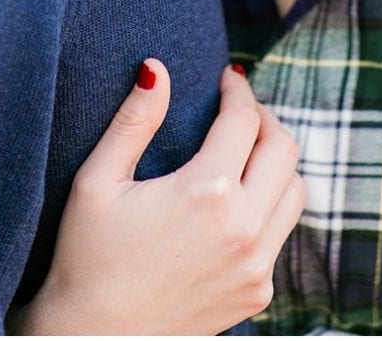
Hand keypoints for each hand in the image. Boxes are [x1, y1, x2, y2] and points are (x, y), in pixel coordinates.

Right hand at [11, 60, 306, 334]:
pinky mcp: (258, 291)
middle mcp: (244, 227)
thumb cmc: (86, 259)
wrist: (91, 340)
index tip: (228, 78)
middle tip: (239, 111)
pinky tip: (237, 205)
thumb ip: (133, 121)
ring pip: (296, 190)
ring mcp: (256, 263)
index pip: (244, 118)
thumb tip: (156, 68)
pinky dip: (270, 209)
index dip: (237, 90)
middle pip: (284, 147)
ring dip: (276, 163)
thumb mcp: (97, 183)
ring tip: (245, 152)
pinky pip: (281, 233)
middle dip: (264, 120)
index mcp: (207, 191)